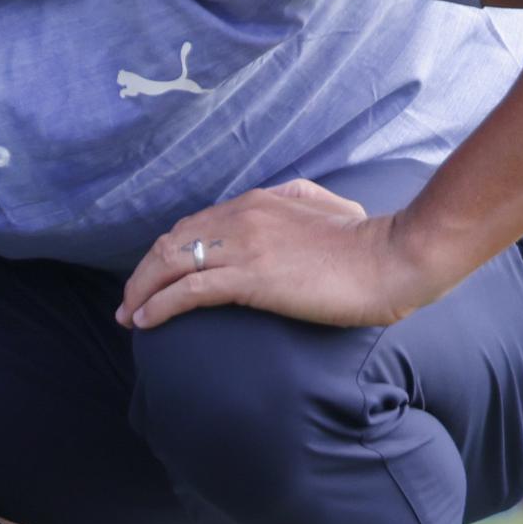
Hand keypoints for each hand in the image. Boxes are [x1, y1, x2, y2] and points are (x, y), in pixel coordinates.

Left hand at [116, 182, 443, 331]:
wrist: (393, 258)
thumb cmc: (369, 243)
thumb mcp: (329, 206)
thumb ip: (300, 202)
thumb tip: (290, 202)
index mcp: (257, 202)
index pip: (194, 225)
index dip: (168, 253)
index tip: (156, 277)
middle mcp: (241, 218)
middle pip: (171, 242)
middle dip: (143, 273)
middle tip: (130, 302)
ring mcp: (244, 247)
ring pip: (170, 264)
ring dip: (141, 291)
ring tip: (129, 316)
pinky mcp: (250, 278)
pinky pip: (187, 290)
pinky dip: (158, 305)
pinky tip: (146, 321)